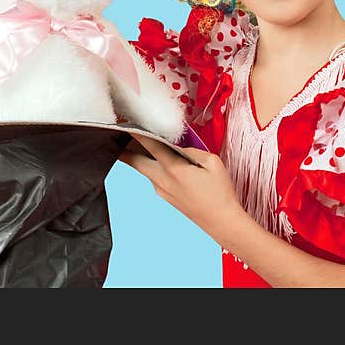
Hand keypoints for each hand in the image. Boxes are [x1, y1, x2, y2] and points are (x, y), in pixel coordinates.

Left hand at [118, 133, 244, 242]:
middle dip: (124, 147)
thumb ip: (192, 150)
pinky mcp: (165, 197)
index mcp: (173, 169)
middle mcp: (161, 180)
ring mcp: (161, 190)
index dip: (134, 131)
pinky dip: (152, 166)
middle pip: (132, 161)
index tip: (125, 122)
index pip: (148, 144)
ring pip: (142, 169)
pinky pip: (152, 177)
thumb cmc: (220, 193)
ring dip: (138, 156)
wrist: (221, 222)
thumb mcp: (212, 162)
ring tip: (142, 142)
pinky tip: (162, 160)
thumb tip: (178, 146)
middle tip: (122, 133)